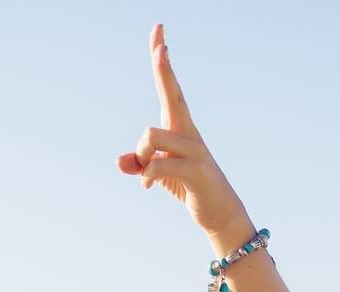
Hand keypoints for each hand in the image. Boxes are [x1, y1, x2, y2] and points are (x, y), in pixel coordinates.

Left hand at [116, 23, 248, 233]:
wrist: (219, 212)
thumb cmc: (187, 185)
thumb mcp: (156, 174)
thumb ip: (138, 164)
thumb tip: (121, 163)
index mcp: (178, 125)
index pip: (168, 85)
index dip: (161, 60)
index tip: (159, 31)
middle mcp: (187, 130)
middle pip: (171, 92)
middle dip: (164, 69)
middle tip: (161, 44)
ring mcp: (194, 149)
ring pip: (151, 135)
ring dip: (141, 154)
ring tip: (144, 170)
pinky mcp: (196, 170)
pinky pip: (158, 166)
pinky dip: (146, 176)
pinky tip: (146, 186)